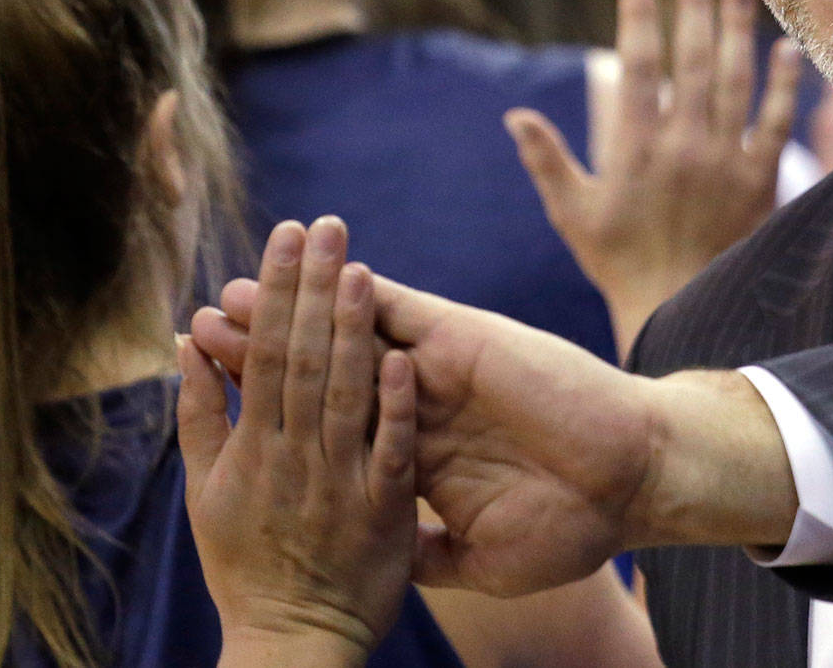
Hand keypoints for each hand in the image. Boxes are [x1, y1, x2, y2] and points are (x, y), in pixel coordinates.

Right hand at [180, 217, 416, 665]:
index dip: (275, 290)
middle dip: (312, 289)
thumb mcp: (206, 494)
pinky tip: (399, 357)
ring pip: (345, 394)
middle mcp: (293, 455)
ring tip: (358, 270)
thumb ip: (200, 417)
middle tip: (326, 225)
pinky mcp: (385, 512)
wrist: (293, 644)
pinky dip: (393, 406)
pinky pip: (391, 452)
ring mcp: (340, 482)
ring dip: (351, 330)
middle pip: (304, 358)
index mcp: (253, 445)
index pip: (265, 349)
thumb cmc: (248, 566)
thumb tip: (188, 343)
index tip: (287, 233)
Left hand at [194, 273, 798, 598]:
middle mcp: (416, 403)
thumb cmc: (574, 523)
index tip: (222, 397)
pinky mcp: (461, 340)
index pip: (330, 424)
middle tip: (200, 324)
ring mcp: (436, 368)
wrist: (632, 482)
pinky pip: (399, 307)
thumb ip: (433, 550)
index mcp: (414, 454)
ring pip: (350, 329)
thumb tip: (394, 565)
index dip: (277, 409)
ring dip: (291, 308)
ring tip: (230, 291)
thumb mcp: (485, 558)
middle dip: (261, 348)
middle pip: (323, 368)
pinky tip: (310, 267)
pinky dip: (355, 286)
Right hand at [507, 0, 801, 351]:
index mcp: (633, 149)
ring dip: (737, 29)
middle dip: (693, 6)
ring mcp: (724, 162)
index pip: (637, 68)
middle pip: (691, 61)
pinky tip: (787, 48)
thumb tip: (515, 114)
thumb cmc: (617, 262)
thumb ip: (546, 159)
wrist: (677, 310)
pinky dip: (784, 85)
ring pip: (735, 81)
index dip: (638, 18)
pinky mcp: (759, 182)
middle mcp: (681, 147)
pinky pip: (775, 124)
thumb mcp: (571, 212)